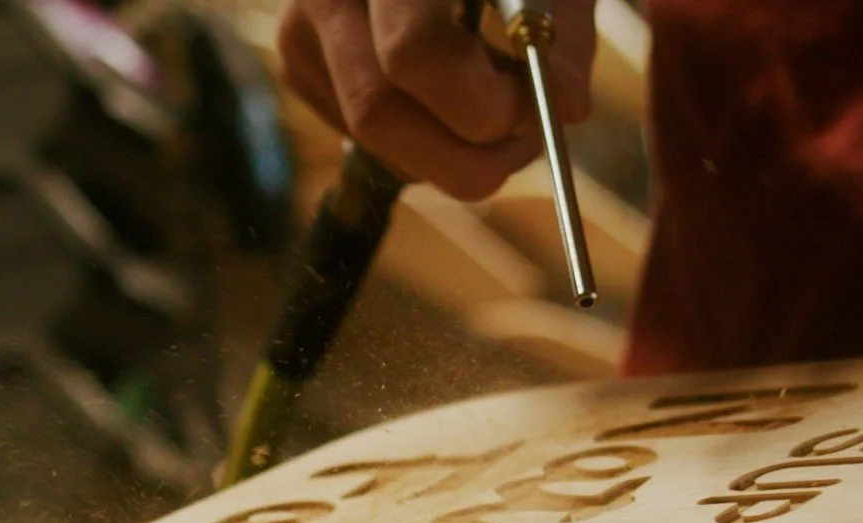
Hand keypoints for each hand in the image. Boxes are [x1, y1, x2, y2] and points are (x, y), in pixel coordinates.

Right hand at [277, 0, 596, 200]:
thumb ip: (562, 30)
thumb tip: (564, 107)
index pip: (415, 52)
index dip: (481, 105)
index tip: (535, 111)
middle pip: (377, 113)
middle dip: (461, 155)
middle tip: (522, 146)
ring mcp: (300, 27)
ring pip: (368, 135)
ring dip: (444, 153)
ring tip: (496, 113)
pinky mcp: (298, 58)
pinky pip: (357, 134)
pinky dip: (416, 139)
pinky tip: (447, 98)